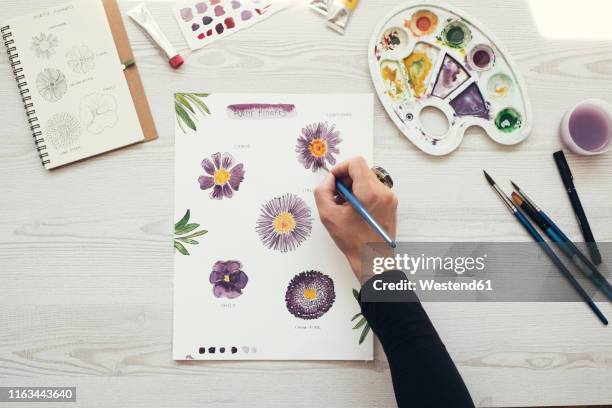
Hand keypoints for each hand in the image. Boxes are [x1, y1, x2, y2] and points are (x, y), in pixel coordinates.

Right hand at [314, 156, 397, 279]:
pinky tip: (353, 211)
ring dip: (352, 188)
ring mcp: (389, 198)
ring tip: (343, 206)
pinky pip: (373, 190)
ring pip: (367, 180)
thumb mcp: (329, 216)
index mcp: (370, 192)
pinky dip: (361, 195)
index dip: (340, 168)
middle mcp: (384, 192)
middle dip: (345, 180)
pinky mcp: (390, 204)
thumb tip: (328, 180)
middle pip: (361, 170)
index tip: (333, 181)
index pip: (356, 162)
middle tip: (336, 196)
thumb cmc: (354, 243)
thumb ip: (323, 192)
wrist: (374, 261)